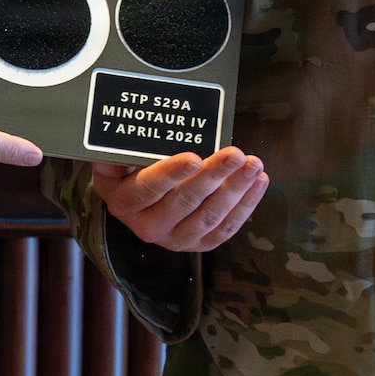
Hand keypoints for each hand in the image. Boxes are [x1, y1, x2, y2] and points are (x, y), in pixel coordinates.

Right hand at [91, 147, 267, 252]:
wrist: (133, 199)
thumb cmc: (128, 169)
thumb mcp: (116, 156)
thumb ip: (125, 146)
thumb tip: (136, 131)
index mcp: (124, 202)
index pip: (149, 188)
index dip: (172, 173)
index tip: (195, 158)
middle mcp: (147, 226)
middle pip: (185, 202)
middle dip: (214, 176)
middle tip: (236, 155)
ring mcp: (174, 240)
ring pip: (209, 217)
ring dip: (235, 190)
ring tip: (253, 165)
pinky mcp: (197, 245)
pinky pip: (224, 230)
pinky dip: (244, 207)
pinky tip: (258, 183)